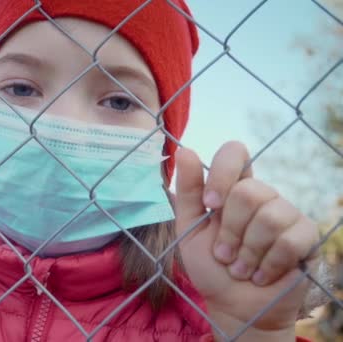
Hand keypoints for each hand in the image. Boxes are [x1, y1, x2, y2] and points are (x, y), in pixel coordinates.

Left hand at [174, 142, 318, 338]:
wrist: (233, 306)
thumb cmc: (210, 266)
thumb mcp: (188, 230)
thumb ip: (188, 192)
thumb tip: (185, 150)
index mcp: (232, 189)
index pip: (235, 153)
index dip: (222, 173)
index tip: (210, 203)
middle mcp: (262, 196)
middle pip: (248, 191)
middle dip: (230, 230)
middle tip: (224, 254)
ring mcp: (286, 214)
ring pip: (269, 217)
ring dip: (247, 253)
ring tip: (241, 268)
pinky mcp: (306, 236)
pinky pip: (289, 241)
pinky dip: (268, 265)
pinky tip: (261, 275)